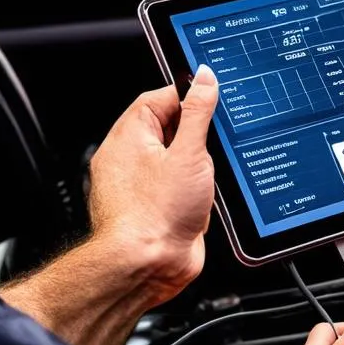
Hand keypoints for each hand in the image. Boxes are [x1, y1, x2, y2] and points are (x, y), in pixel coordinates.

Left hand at [88, 65, 219, 302]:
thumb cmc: (155, 214)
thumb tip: (203, 78)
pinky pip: (180, 185)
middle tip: (214, 142)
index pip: (158, 98)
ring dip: (198, 165)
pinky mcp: (157, 207)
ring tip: (206, 176)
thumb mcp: (189, 153)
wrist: (147, 266)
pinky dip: (196, 188)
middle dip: (197, 135)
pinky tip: (205, 196)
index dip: (187, 94)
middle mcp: (130, 158)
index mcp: (129, 135)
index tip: (211, 96)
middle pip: (170, 127)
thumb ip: (198, 112)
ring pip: (178, 159)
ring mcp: (143, 184)